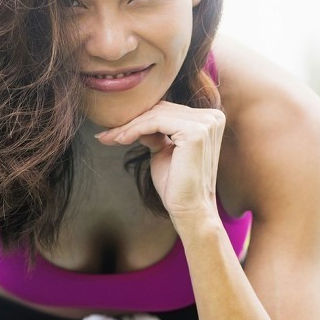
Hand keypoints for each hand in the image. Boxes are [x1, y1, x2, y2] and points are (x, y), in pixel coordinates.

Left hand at [95, 102, 225, 219]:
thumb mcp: (164, 150)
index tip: (114, 130)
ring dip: (128, 126)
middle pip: (162, 109)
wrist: (189, 209)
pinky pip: (156, 123)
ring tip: (110, 137)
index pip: (168, 110)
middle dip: (131, 121)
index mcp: (210, 119)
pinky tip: (120, 139)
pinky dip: (134, 129)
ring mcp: (206, 123)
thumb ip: (155, 131)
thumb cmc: (177, 184)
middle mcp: (212, 117)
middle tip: (106, 133)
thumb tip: (133, 118)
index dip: (140, 118)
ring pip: (156, 115)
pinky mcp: (195, 132)